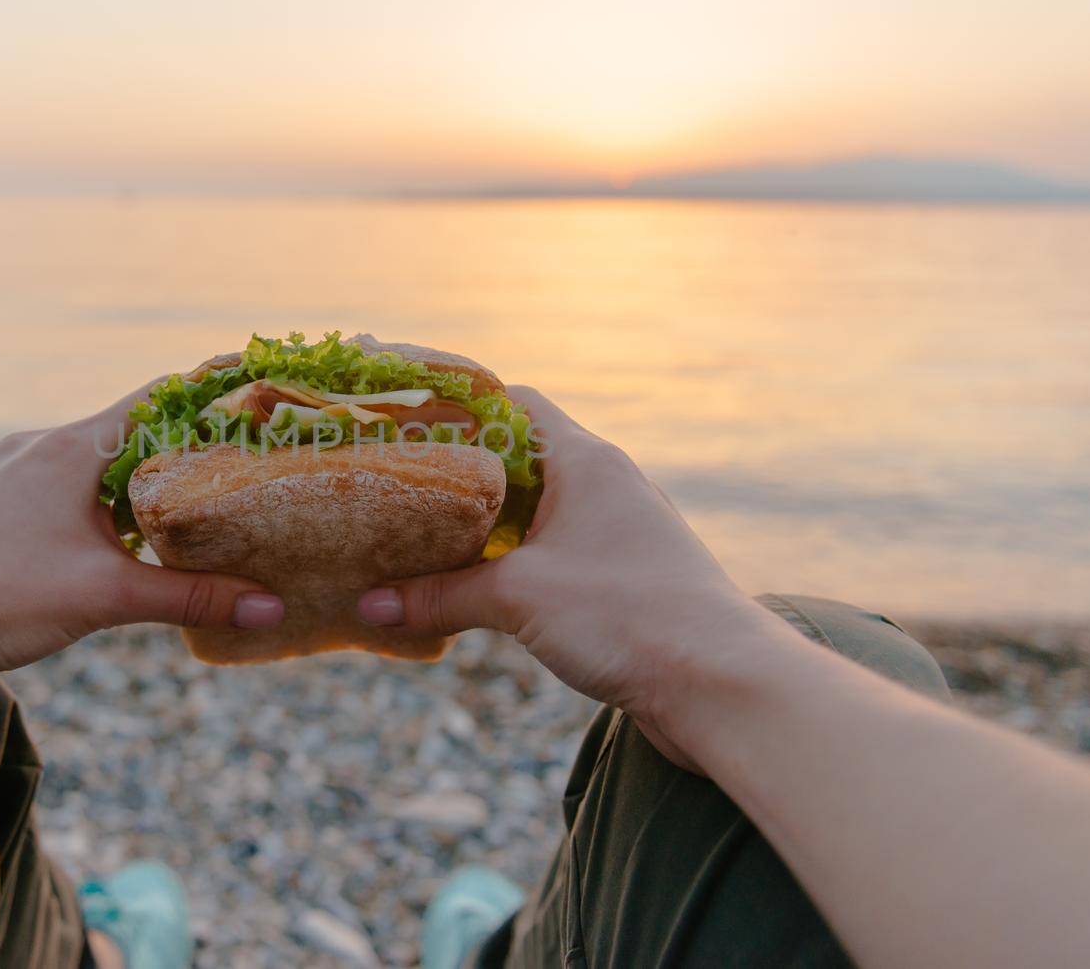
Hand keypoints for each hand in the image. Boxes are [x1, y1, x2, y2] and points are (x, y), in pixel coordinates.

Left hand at [0, 380, 282, 698]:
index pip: (161, 398)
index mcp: (72, 448)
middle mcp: (41, 445)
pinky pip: (66, 487)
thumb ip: (192, 599)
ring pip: (97, 462)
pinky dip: (105, 503)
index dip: (214, 391)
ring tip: (196, 506)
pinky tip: (123, 541)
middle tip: (245, 459)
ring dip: (145, 480)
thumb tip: (272, 609)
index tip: (259, 384)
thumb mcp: (106, 599)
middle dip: (189, 444)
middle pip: (134, 429)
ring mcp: (13, 471)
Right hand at [355, 386, 792, 769]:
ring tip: (420, 539)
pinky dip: (512, 566)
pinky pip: (553, 557)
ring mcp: (618, 534)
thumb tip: (368, 606)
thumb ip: (439, 596)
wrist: (722, 686)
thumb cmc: (628, 617)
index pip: (513, 403)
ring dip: (483, 527)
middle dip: (457, 474)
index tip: (404, 418)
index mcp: (585, 461)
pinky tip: (475, 591)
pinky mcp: (624, 581)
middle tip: (397, 486)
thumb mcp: (517, 598)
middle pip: (518, 459)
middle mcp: (605, 486)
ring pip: (536, 514)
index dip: (456, 405)